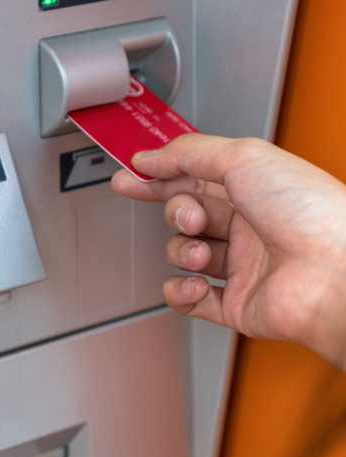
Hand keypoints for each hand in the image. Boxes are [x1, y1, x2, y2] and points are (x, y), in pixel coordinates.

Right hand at [112, 134, 345, 368]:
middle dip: (175, 214)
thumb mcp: (244, 157)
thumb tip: (150, 157)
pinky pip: (189, 300)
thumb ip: (190, 152)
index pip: (194, 178)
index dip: (157, 177)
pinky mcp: (237, 305)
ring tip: (202, 253)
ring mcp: (244, 267)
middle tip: (190, 216)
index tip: (131, 176)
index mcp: (255, 190)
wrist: (337, 273)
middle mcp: (251, 227)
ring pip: (185, 255)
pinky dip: (181, 292)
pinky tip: (195, 284)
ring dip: (181, 251)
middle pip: (186, 215)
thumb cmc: (310, 212)